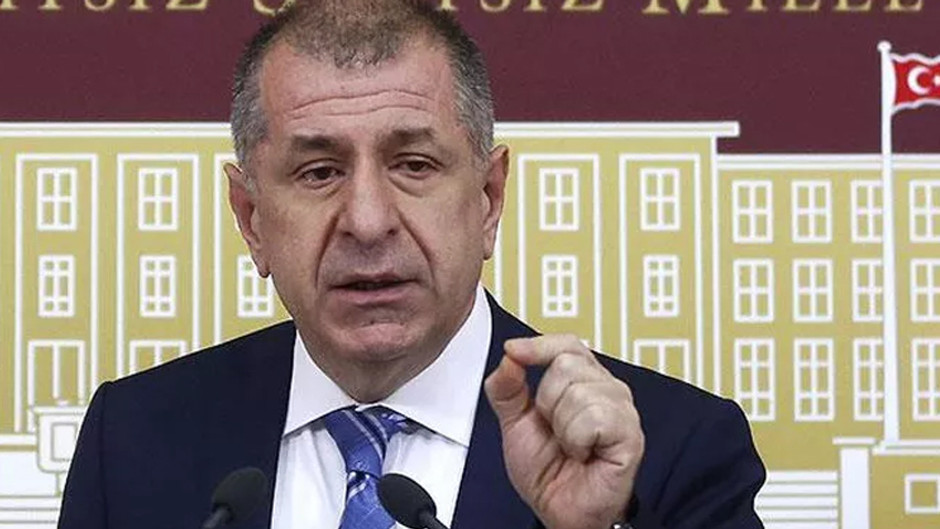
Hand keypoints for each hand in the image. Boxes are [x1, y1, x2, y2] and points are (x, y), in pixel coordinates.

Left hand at [484, 335, 643, 528]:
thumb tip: (509, 356)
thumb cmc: (547, 470)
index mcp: (583, 380)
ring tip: (571, 446)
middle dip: (546, 402)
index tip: (515, 352)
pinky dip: (577, 441)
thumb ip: (507, 388)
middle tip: (554, 431)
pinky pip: (593, 418)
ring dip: (561, 427)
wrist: (559, 511)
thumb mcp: (514, 424)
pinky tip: (584, 454)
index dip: (540, 345)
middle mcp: (606, 388)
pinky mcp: (630, 434)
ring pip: (578, 392)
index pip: (567, 345)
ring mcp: (622, 409)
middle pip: (566, 364)